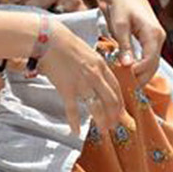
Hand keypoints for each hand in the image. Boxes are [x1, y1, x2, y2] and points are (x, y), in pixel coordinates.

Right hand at [45, 22, 124, 137]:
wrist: (49, 40)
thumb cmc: (66, 44)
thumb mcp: (88, 53)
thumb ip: (95, 66)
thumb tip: (98, 77)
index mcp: (101, 66)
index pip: (116, 89)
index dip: (121, 103)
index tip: (123, 113)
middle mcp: (95, 76)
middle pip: (111, 101)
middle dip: (115, 116)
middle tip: (116, 126)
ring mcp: (82, 84)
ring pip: (97, 108)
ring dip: (102, 121)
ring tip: (104, 130)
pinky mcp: (67, 89)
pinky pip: (73, 110)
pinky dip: (75, 123)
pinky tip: (76, 131)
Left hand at [105, 0, 164, 84]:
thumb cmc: (123, 4)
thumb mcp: (120, 25)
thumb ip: (124, 45)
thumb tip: (127, 66)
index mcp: (154, 34)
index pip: (149, 61)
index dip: (137, 73)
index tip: (122, 79)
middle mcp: (159, 38)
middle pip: (153, 66)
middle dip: (139, 78)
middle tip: (122, 88)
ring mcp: (157, 40)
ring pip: (151, 64)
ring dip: (139, 75)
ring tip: (123, 83)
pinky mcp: (152, 41)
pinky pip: (148, 58)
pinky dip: (139, 67)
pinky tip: (127, 73)